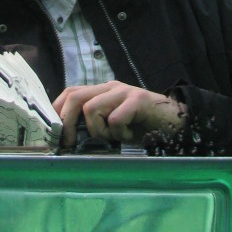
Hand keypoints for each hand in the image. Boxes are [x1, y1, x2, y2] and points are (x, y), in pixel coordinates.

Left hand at [53, 81, 186, 148]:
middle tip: (72, 143)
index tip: (55, 135)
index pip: (70, 93)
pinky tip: (130, 136)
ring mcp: (124, 92)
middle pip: (75, 97)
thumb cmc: (142, 127)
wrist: (176, 122)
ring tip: (115, 137)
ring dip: (99, 131)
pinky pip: (115, 119)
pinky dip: (119, 133)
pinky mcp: (138, 101)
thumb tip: (68, 139)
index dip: (57, 111)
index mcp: (102, 91)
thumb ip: (94, 125)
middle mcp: (110, 88)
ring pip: (91, 108)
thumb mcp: (113, 125)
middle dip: (67, 123)